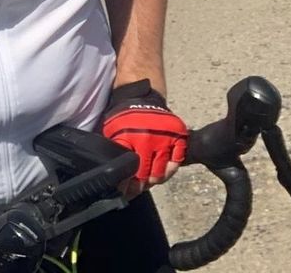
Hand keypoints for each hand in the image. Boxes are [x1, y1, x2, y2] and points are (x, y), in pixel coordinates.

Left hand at [100, 80, 187, 194]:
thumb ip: (114, 152)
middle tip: (137, 187)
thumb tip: (112, 181)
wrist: (141, 97)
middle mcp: (148, 138)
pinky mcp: (179, 134)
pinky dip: (172, 166)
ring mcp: (165, 136)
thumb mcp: (111, 132)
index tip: (125, 193)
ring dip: (156, 178)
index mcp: (128, 137)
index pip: (129, 171)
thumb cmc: (124, 118)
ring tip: (149, 177)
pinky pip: (178, 160)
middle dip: (141, 185)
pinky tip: (164, 167)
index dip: (127, 187)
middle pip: (148, 176)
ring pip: (163, 172)